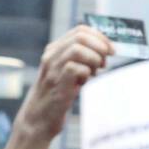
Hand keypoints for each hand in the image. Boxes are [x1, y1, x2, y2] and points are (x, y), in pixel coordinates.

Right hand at [16, 24, 113, 143]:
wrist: (39, 119)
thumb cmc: (58, 95)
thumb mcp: (67, 72)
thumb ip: (80, 59)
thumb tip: (106, 51)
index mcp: (54, 50)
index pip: (80, 30)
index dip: (100, 37)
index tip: (110, 49)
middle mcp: (51, 56)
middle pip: (80, 36)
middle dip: (100, 46)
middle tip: (106, 61)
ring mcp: (53, 69)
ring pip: (78, 49)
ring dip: (94, 59)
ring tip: (96, 72)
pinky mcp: (57, 84)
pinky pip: (76, 68)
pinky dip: (87, 73)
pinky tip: (84, 83)